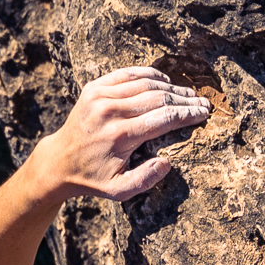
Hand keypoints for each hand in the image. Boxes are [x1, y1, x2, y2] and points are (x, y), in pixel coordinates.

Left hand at [41, 66, 211, 203]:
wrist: (60, 161)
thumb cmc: (93, 179)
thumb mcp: (119, 191)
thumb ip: (145, 180)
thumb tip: (167, 163)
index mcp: (120, 136)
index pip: (164, 118)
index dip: (187, 114)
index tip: (204, 114)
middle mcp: (111, 111)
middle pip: (158, 98)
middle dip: (184, 100)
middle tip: (202, 102)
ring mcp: (101, 96)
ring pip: (145, 84)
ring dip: (170, 87)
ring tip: (188, 93)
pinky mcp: (94, 87)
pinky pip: (127, 74)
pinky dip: (148, 75)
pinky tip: (164, 80)